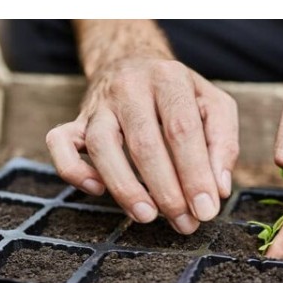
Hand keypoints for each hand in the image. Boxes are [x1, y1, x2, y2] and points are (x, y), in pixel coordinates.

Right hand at [46, 58, 238, 233]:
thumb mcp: (214, 105)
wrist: (132, 60)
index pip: (182, 130)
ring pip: (101, 146)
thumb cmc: (179, 94)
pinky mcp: (76, 120)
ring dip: (124, 187)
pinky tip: (97, 190)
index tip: (206, 209)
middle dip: (166, 191)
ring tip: (147, 216)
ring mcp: (98, 104)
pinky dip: (74, 170)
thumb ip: (223, 143)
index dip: (195, 174)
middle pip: (144, 143)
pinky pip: (59, 144)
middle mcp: (130, 87)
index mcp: (169, 78)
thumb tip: (218, 188)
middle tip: (184, 222)